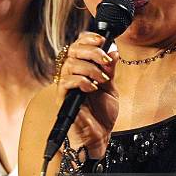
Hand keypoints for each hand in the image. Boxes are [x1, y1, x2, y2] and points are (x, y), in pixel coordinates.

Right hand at [56, 31, 118, 157]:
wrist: (99, 136)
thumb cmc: (102, 114)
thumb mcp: (110, 88)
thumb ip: (109, 70)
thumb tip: (113, 51)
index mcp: (82, 68)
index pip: (78, 45)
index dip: (88, 38)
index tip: (103, 40)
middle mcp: (71, 74)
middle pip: (73, 50)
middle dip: (92, 51)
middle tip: (105, 61)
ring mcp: (66, 86)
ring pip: (70, 64)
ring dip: (90, 68)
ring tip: (102, 79)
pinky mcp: (62, 98)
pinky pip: (67, 81)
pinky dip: (82, 81)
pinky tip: (93, 88)